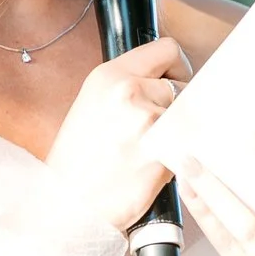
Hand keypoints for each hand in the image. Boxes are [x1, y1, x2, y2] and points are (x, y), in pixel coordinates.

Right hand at [46, 37, 190, 233]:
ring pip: (187, 117)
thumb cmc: (76, 164)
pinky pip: (187, 145)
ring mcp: (148, 122)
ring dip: (177, 133)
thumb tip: (163, 82)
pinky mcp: (163, 153)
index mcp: (109, 77)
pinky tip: (154, 167)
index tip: (173, 81)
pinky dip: (179, 157)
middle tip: (156, 128)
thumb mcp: (92, 107)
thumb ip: (126, 88)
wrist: (67, 206)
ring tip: (148, 151)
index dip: (175, 67)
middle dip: (176, 106)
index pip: (166, 49)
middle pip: (183, 85)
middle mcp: (129, 93)